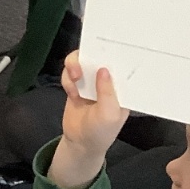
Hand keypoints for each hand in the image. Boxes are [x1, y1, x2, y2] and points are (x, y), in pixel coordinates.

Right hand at [47, 52, 130, 188]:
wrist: (80, 143)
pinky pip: (68, 72)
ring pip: (81, 61)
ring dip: (75, 65)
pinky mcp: (76, 85)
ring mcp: (91, 82)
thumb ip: (107, 93)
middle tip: (84, 62)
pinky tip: (72, 92)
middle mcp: (107, 81)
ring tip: (75, 77)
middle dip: (90, 55)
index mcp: (121, 87)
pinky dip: (67, 79)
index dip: (115, 53)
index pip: (121, 64)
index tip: (107, 45)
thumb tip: (104, 69)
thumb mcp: (109, 115)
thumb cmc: (101, 132)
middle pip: (98, 56)